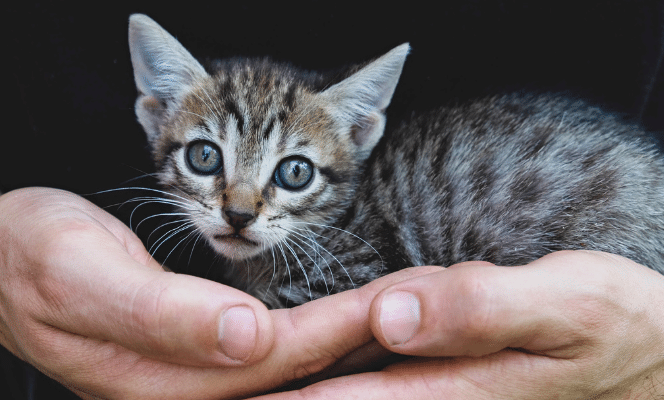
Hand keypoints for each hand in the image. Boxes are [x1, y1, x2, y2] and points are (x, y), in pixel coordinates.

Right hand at [0, 187, 439, 398]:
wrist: (2, 263)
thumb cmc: (34, 259)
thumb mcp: (82, 275)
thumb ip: (162, 313)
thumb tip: (247, 337)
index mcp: (158, 379)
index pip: (275, 355)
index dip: (339, 327)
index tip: (397, 301)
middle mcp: (184, 391)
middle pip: (295, 369)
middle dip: (361, 339)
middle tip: (424, 307)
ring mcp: (191, 379)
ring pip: (290, 366)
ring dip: (349, 339)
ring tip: (403, 312)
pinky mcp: (195, 361)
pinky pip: (271, 353)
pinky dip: (317, 335)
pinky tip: (348, 319)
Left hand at [253, 251, 663, 398]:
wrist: (652, 356)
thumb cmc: (614, 325)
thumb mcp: (566, 304)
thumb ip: (480, 308)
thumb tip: (393, 313)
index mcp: (452, 388)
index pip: (344, 399)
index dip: (281, 397)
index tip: (224, 390)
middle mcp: (436, 398)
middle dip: (278, 394)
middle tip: (203, 386)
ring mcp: (440, 392)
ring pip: (353, 393)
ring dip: (297, 389)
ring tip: (236, 379)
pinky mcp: (447, 378)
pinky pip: (381, 380)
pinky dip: (338, 377)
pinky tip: (308, 370)